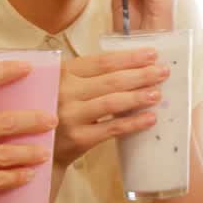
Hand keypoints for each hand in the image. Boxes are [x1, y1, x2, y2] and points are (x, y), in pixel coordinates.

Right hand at [0, 60, 56, 202]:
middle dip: (34, 120)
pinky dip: (19, 177)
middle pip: (5, 121)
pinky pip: (0, 179)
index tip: (27, 67)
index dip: (5, 70)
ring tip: (47, 151)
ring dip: (31, 152)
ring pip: (6, 153)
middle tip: (53, 119)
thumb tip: (6, 99)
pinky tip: (31, 174)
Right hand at [55, 50, 169, 165]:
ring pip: (112, 102)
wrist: (38, 148)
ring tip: (158, 93)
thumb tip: (132, 65)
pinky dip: (134, 122)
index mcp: (62, 73)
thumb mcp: (63, 85)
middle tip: (163, 71)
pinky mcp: (78, 139)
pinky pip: (112, 128)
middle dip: (141, 74)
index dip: (129, 58)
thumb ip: (87, 75)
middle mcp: (65, 92)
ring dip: (139, 96)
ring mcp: (71, 116)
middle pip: (111, 80)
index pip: (102, 61)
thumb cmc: (55, 110)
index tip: (152, 54)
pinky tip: (150, 118)